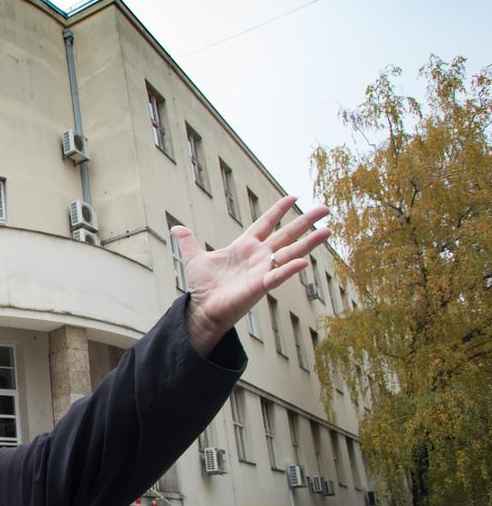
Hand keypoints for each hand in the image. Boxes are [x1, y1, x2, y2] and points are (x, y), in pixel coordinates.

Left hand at [172, 196, 330, 355]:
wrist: (202, 308)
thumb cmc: (203, 286)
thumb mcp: (194, 259)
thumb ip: (189, 242)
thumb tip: (176, 228)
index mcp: (245, 246)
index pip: (266, 223)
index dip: (279, 210)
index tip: (294, 197)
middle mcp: (258, 257)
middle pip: (287, 234)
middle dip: (306, 221)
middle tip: (325, 208)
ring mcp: (262, 270)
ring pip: (291, 253)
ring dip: (310, 243)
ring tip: (328, 230)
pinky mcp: (260, 286)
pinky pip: (278, 276)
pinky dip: (289, 270)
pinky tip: (304, 261)